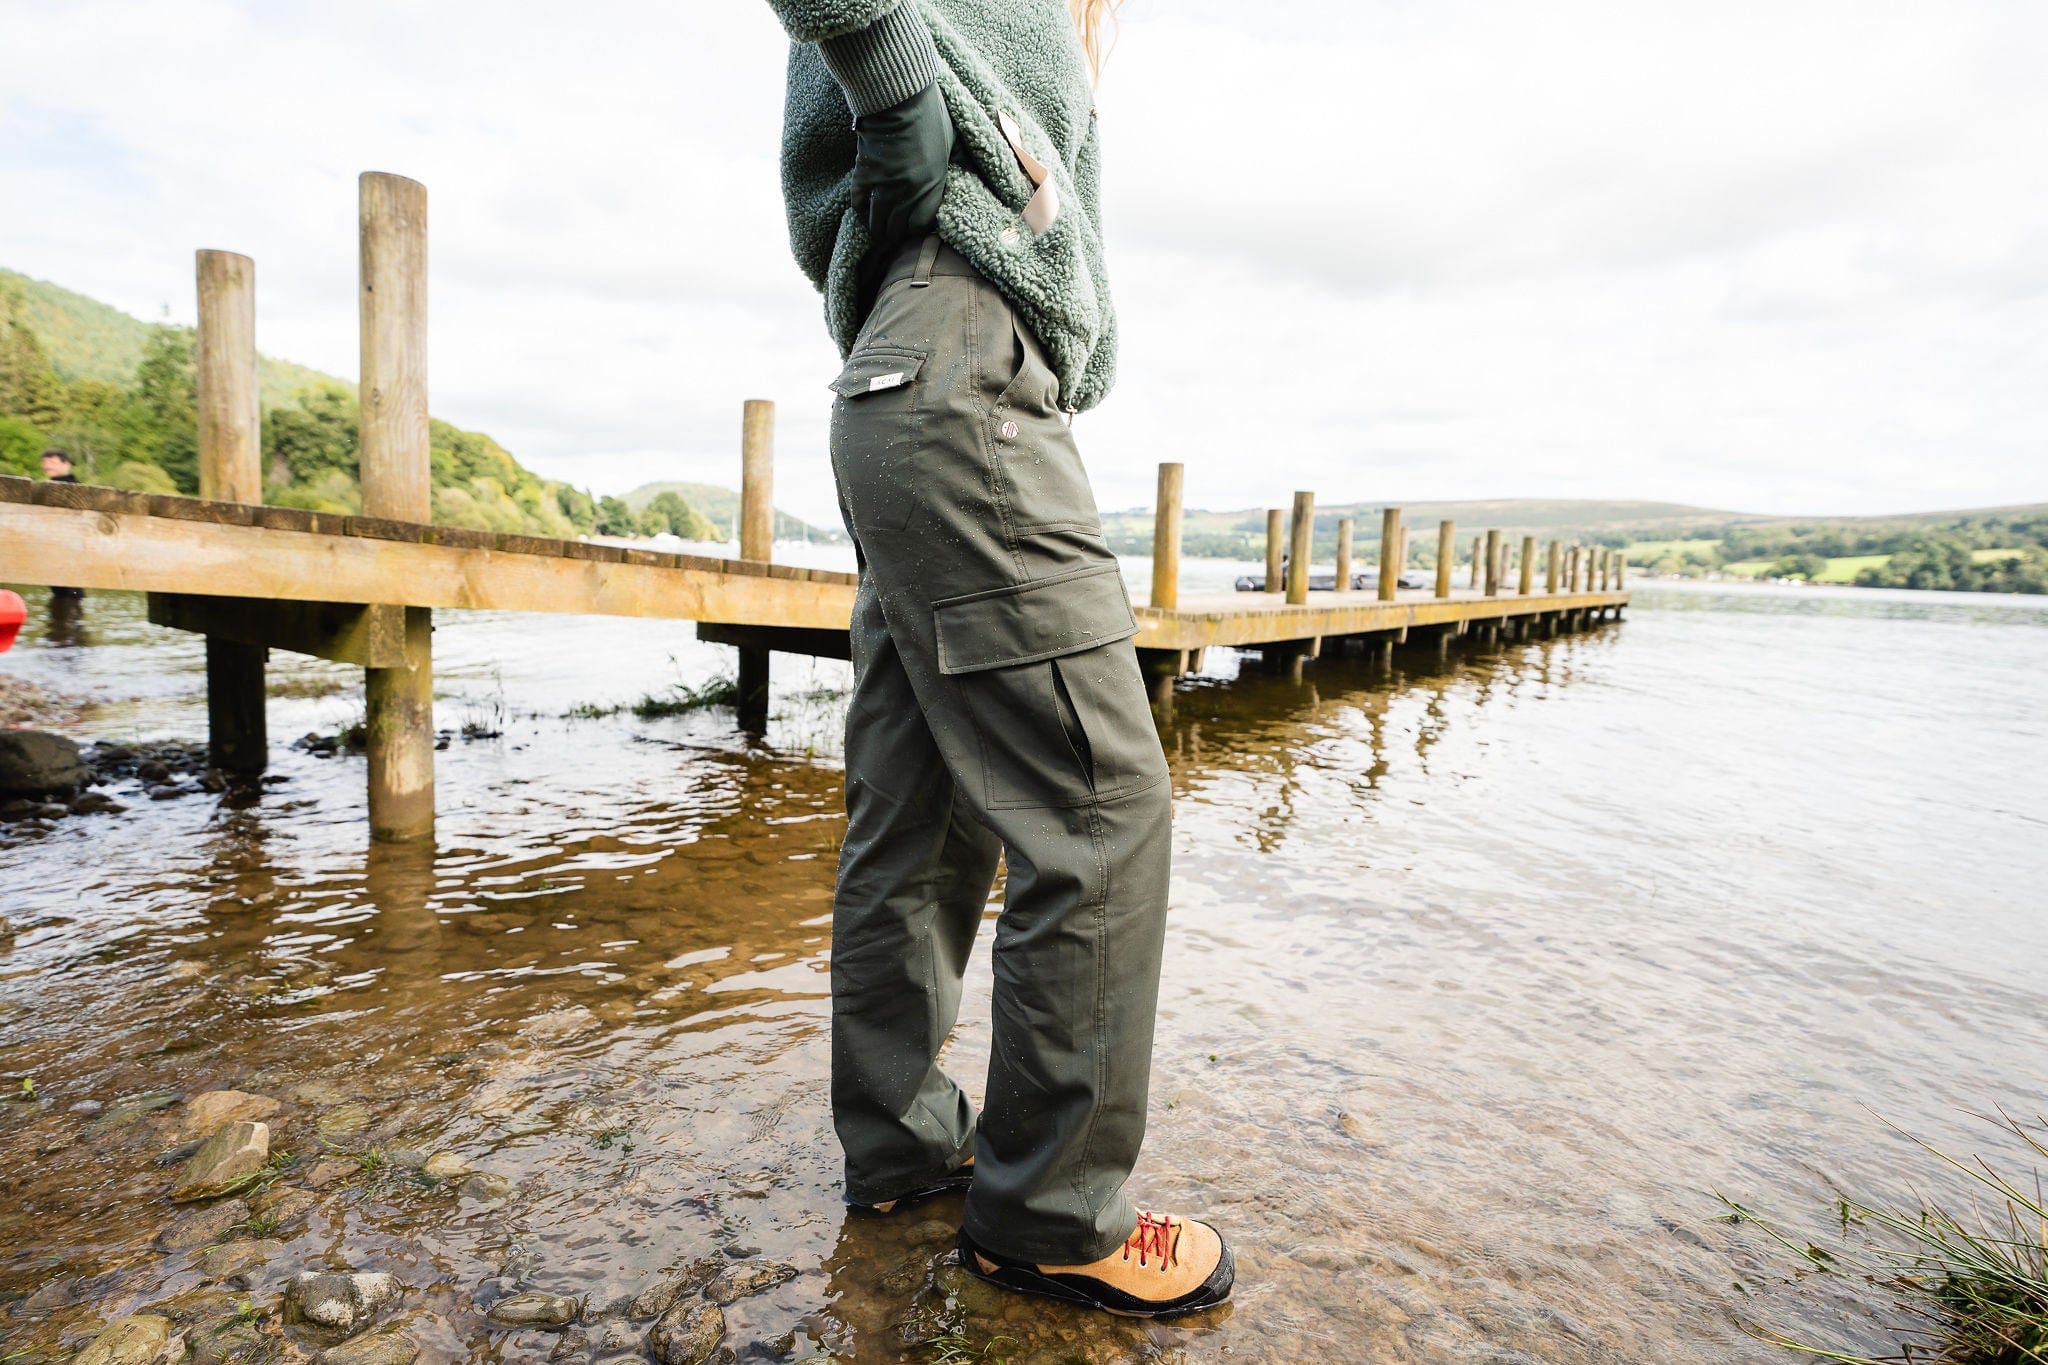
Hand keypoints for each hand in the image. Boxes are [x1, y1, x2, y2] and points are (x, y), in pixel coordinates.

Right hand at [851, 83, 953, 248]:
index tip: (913, 226)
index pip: (920, 225)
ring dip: (877, 228)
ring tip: (879, 228)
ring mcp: (884, 184)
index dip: (916, 230)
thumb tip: (961, 179)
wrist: (899, 96)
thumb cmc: (930, 115)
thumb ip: (952, 167)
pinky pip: (859, 204)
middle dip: (896, 234)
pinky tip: (864, 209)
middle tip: (894, 231)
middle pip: (897, 230)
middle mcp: (908, 191)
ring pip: (876, 224)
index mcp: (933, 184)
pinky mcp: (864, 174)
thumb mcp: (951, 144)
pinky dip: (860, 209)